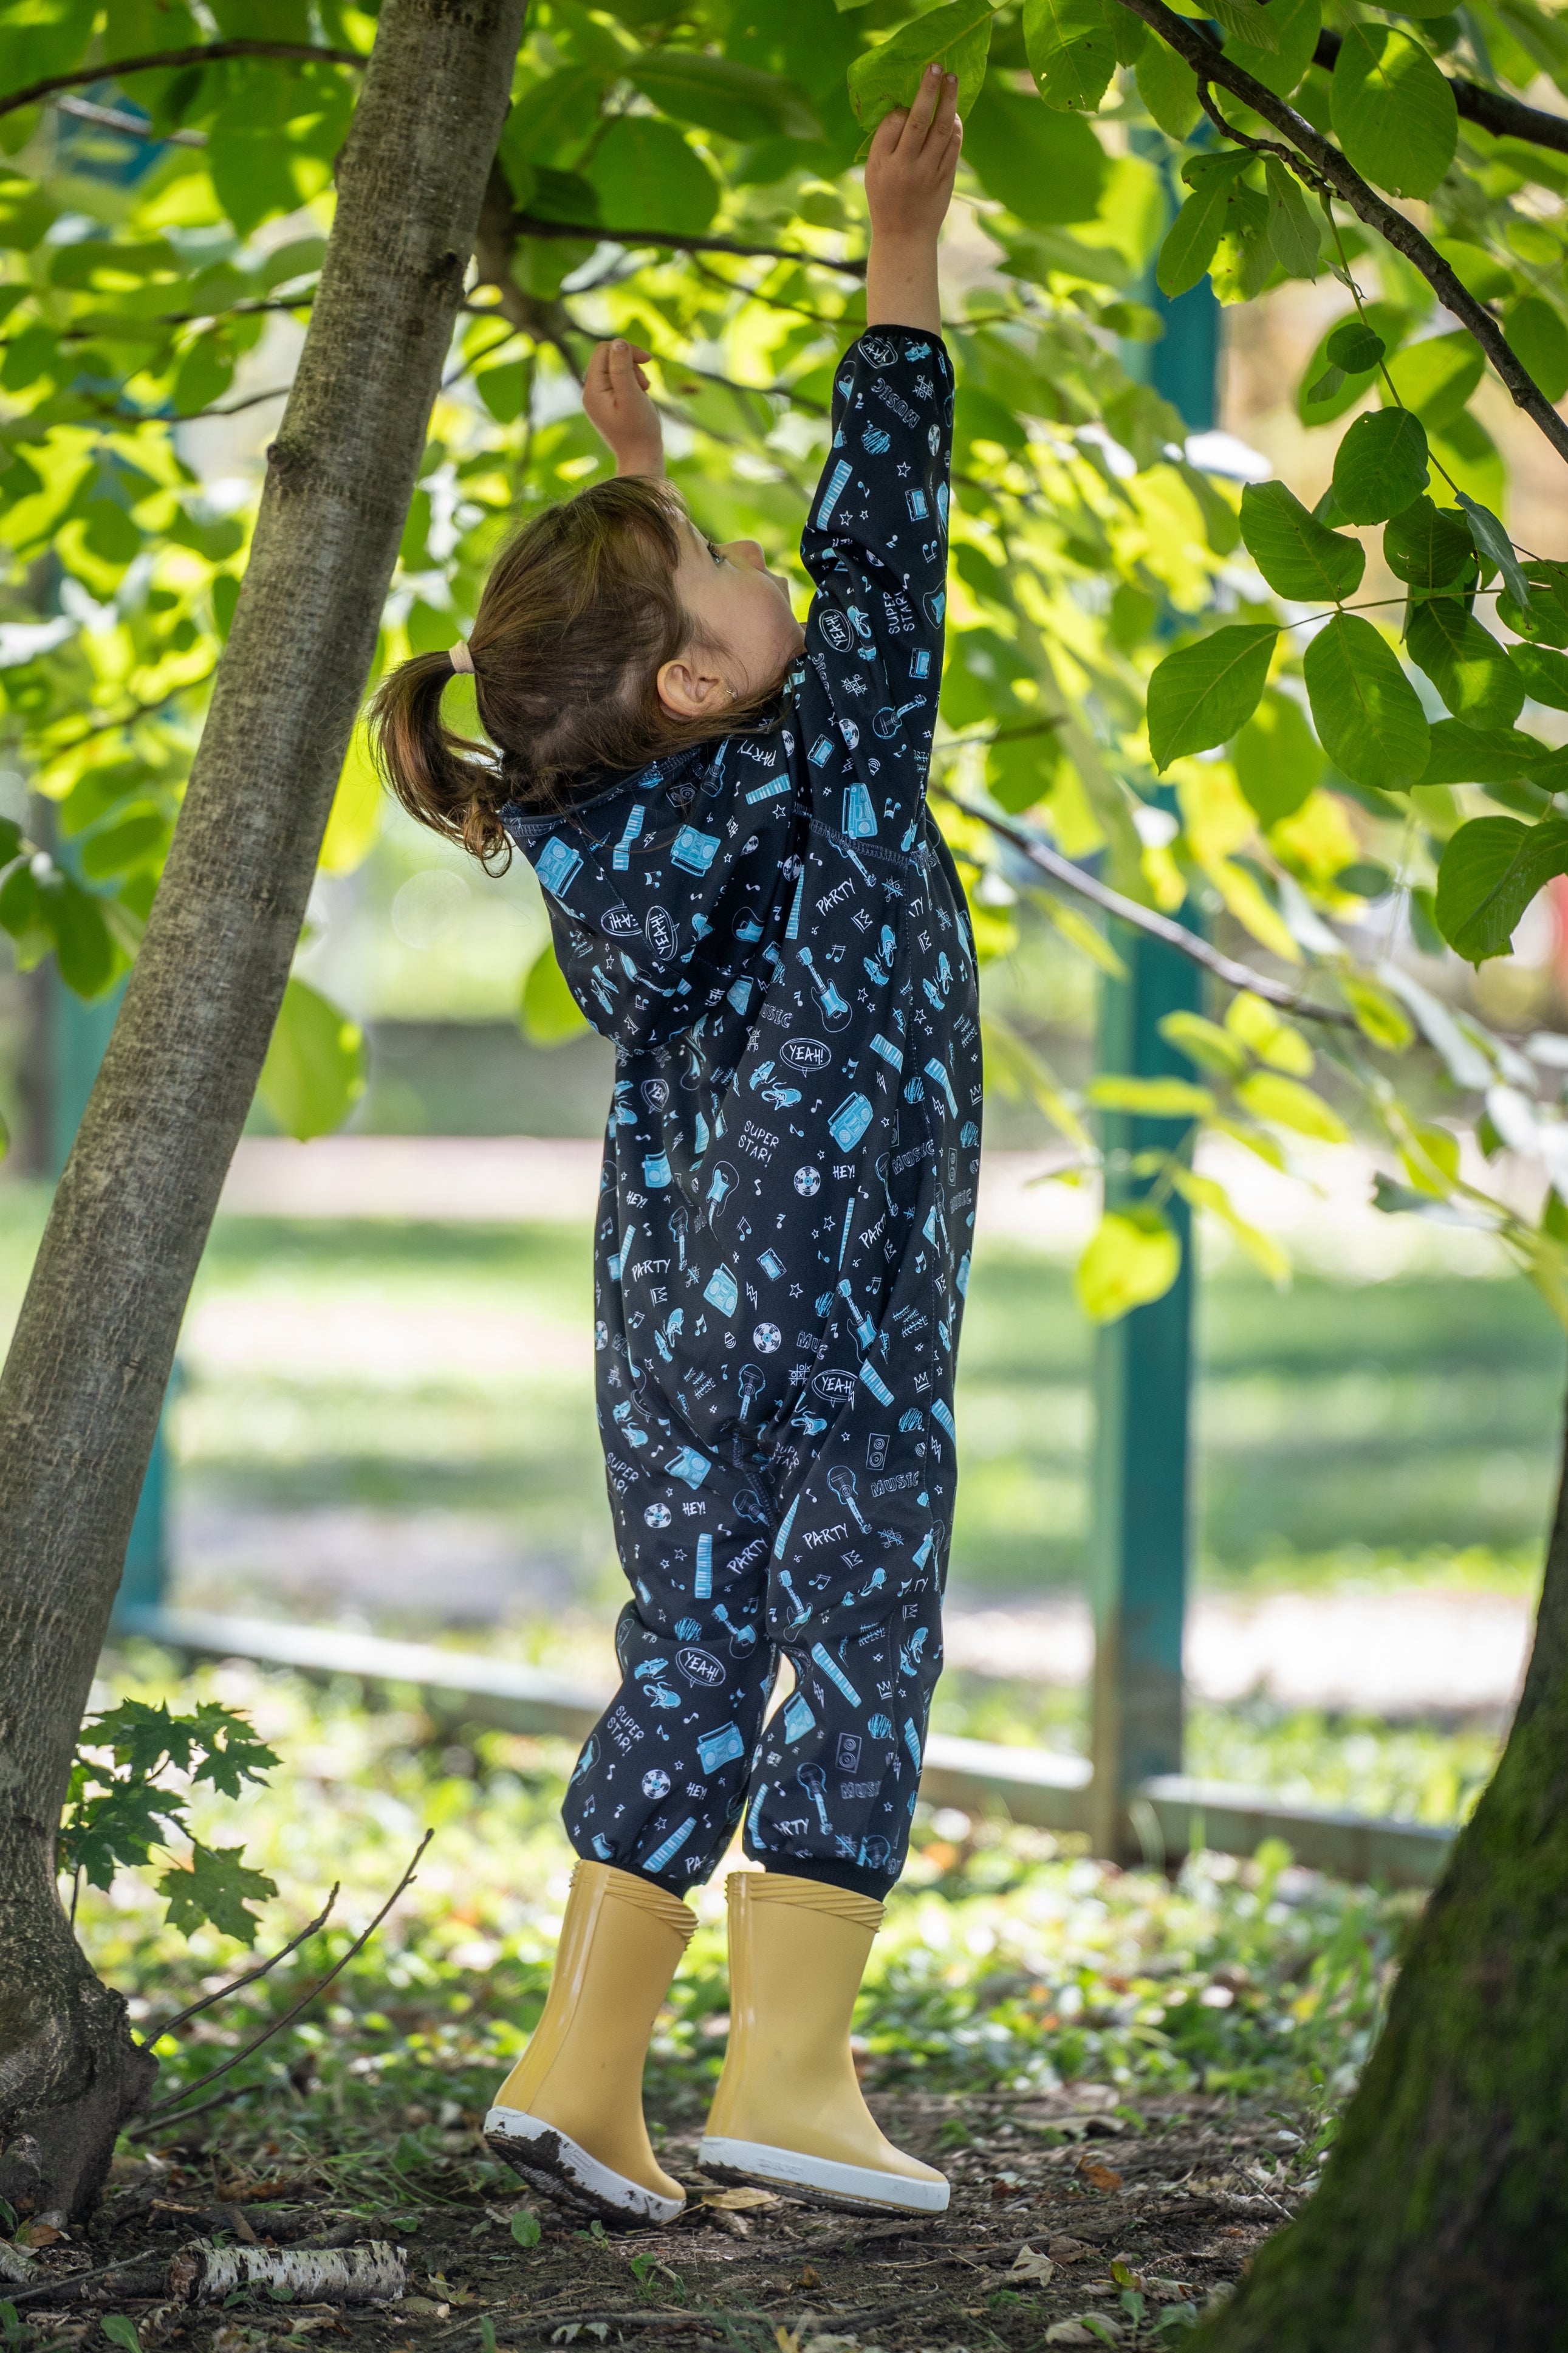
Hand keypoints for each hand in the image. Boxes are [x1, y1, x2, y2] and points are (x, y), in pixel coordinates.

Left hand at [583, 339, 663, 475]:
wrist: (641, 459)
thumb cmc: (639, 430)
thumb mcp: (632, 395)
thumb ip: (622, 368)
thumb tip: (618, 342)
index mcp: (592, 389)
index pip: (605, 350)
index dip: (627, 349)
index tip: (648, 360)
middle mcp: (590, 392)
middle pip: (608, 357)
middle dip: (631, 363)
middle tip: (646, 383)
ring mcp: (597, 399)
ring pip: (615, 368)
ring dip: (634, 373)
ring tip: (645, 391)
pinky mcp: (607, 403)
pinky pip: (617, 381)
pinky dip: (632, 383)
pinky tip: (641, 395)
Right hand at [864, 63, 961, 247]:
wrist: (904, 237)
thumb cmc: (886, 199)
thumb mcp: (874, 172)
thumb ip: (885, 143)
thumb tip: (902, 109)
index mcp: (881, 162)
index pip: (893, 122)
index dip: (901, 107)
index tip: (905, 103)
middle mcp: (904, 166)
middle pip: (918, 119)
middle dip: (928, 90)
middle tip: (936, 67)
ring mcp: (927, 172)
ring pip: (941, 129)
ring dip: (949, 101)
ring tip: (952, 80)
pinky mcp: (944, 178)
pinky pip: (953, 145)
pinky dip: (956, 126)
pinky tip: (955, 113)